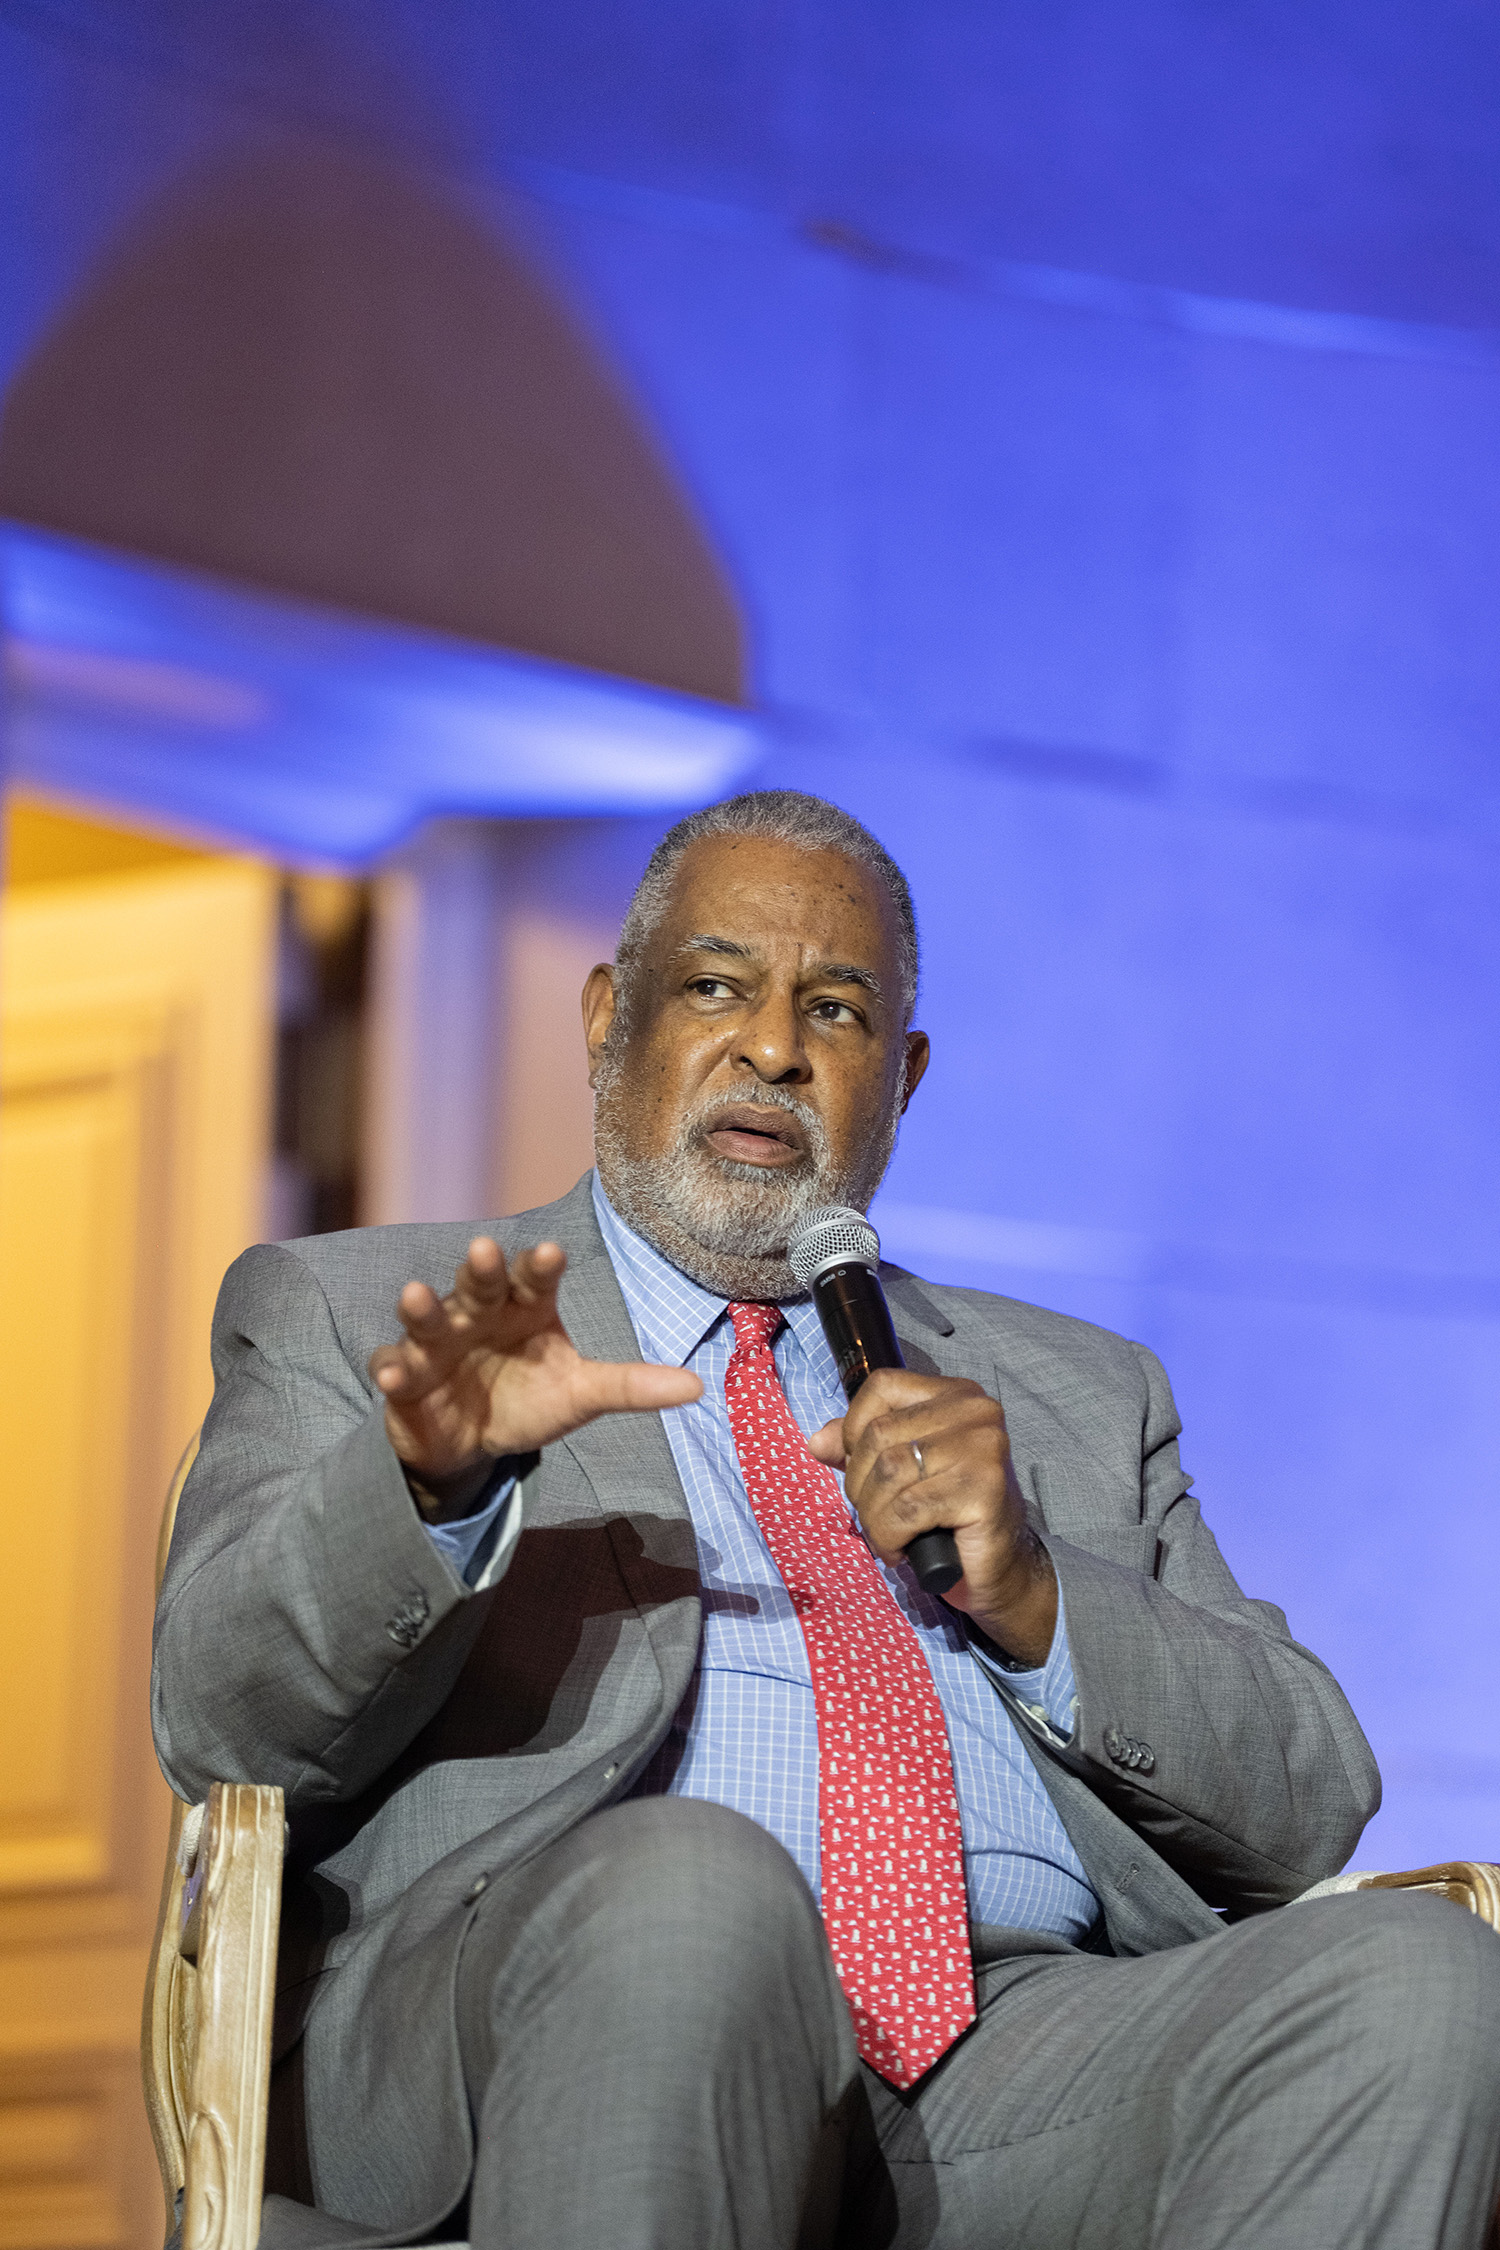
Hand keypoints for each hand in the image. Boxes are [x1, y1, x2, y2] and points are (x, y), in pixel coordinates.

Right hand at [369, 1238, 701, 1520]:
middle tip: (483, 1251)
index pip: (536, 1278)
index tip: (553, 1252)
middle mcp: (479, 1314)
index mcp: (526, 1308)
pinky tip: (395, 1373)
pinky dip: (391, 1369)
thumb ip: (631, 1387)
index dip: (542, 1265)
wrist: (473, 1441)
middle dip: (481, 1269)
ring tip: (415, 1296)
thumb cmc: (531, 1399)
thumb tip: (697, 1389)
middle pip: (480, 1284)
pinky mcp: (406, 1377)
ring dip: (422, 1307)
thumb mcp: (582, 1396)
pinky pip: (394, 1368)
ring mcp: (438, 1343)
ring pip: (428, 1317)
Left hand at [808, 1369, 1056, 1663]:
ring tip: (889, 1537)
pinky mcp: (984, 1488)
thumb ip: (860, 1449)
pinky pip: (907, 1508)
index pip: (882, 1386)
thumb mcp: (900, 1473)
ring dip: (873, 1516)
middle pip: (879, 1433)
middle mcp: (975, 1410)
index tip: (862, 1471)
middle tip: (876, 1517)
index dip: (853, 1429)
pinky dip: (889, 1536)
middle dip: (860, 1484)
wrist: (1000, 1570)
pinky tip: (902, 1550)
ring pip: (888, 1471)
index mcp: (955, 1394)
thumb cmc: (947, 1518)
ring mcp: (983, 1446)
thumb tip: (818, 1441)